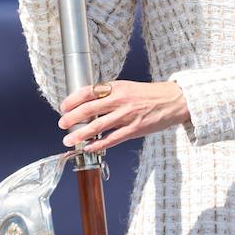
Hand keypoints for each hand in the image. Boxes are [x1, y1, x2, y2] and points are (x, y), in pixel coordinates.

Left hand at [58, 79, 190, 152]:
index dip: (73, 100)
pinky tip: (88, 148)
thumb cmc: (148, 94)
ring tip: (69, 139)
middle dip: (72, 118)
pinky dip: (98, 144)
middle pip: (89, 109)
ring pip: (98, 126)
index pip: (89, 91)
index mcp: (117, 87)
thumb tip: (87, 103)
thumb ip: (109, 94)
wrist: (172, 101)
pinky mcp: (134, 129)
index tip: (63, 107)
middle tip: (62, 124)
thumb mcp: (127, 87)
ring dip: (80, 134)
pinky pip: (112, 139)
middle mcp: (120, 100)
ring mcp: (127, 115)